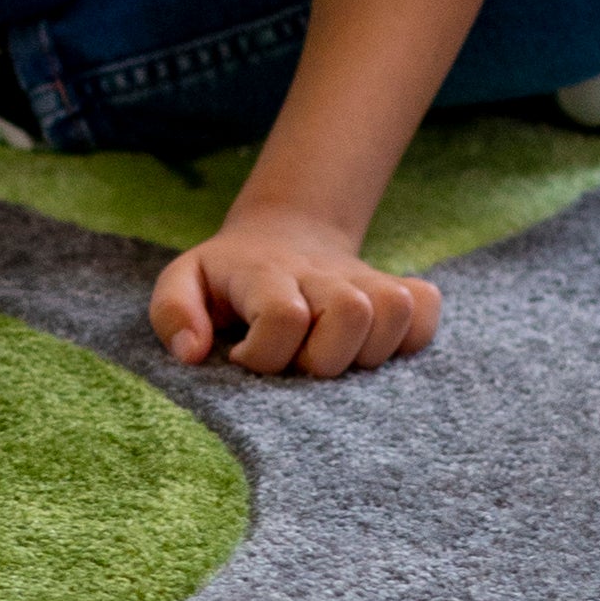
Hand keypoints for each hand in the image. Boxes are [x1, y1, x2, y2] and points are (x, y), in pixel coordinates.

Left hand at [150, 195, 440, 379]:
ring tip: (331, 357)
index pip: (284, 316)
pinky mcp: (396, 287)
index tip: (244, 358)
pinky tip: (370, 348)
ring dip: (367, 351)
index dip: (265, 354)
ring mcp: (362, 279)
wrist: (279, 237)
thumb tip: (194, 353)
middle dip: (324, 359)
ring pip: (394, 310)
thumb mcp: (183, 284)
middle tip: (297, 363)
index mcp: (265, 272)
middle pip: (351, 313)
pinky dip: (409, 338)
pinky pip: (426, 309)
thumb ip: (173, 314)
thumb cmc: (226, 280)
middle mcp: (320, 273)